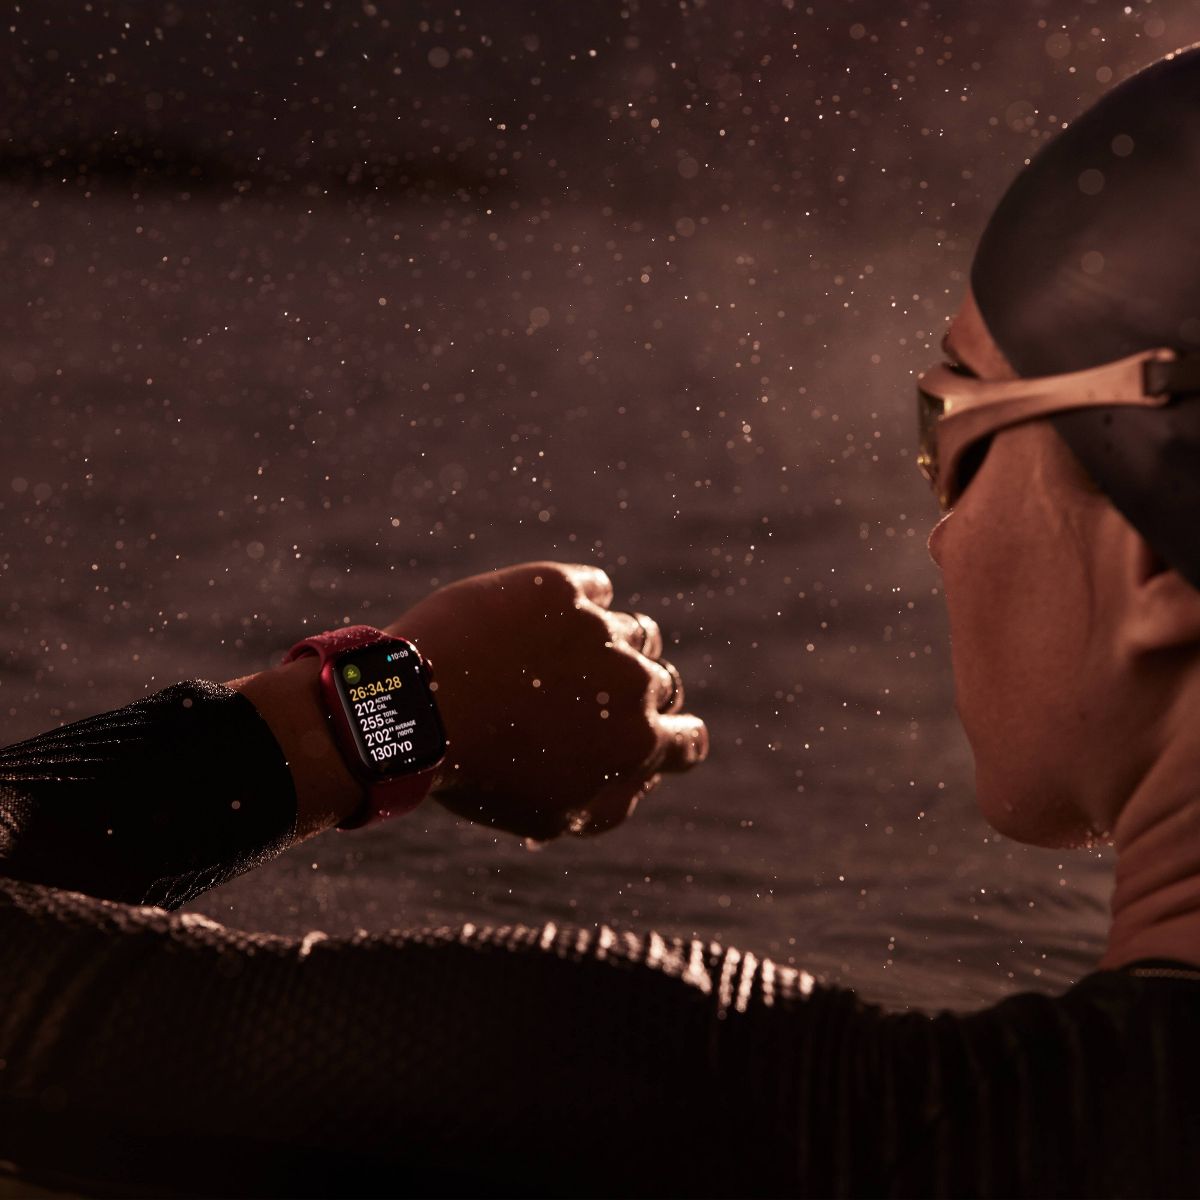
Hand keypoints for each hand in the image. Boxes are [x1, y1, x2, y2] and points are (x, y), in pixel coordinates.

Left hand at [388, 562, 707, 839]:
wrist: (413, 711)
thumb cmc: (480, 774)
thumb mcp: (552, 819)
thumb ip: (616, 801)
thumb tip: (646, 775)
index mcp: (640, 742)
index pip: (690, 738)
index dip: (674, 738)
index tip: (646, 733)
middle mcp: (633, 679)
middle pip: (660, 681)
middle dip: (632, 693)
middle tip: (580, 701)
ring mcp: (597, 627)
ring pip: (633, 631)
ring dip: (609, 647)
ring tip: (558, 662)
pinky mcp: (559, 588)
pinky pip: (594, 589)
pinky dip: (577, 606)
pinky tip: (539, 625)